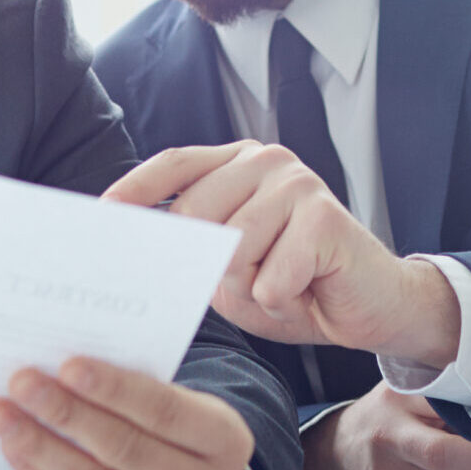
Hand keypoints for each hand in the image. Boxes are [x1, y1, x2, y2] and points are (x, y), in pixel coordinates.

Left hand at [0, 356, 253, 469]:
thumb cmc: (177, 433)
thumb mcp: (184, 407)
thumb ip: (139, 392)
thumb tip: (62, 371)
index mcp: (225, 442)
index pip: (164, 412)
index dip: (113, 389)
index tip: (66, 366)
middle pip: (124, 450)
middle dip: (65, 414)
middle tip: (21, 384)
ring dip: (40, 448)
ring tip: (3, 416)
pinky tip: (15, 451)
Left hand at [107, 143, 459, 364]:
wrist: (369, 308)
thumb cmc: (294, 285)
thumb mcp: (229, 270)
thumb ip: (194, 250)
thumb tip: (139, 250)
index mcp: (238, 164)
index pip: (175, 163)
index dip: (136, 188)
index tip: (101, 214)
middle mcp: (267, 161)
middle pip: (196, 212)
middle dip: (208, 264)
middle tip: (244, 285)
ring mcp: (299, 183)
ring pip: (233, 248)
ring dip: (251, 287)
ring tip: (280, 286)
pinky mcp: (326, 217)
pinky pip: (272, 277)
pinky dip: (281, 300)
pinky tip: (305, 291)